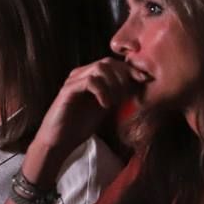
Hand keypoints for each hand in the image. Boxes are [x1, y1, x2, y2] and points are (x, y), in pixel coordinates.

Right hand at [31, 58, 146, 171]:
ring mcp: (73, 81)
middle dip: (123, 76)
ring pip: (100, 68)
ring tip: (114, 102)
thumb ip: (116, 95)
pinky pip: (90, 81)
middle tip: (127, 94)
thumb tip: (136, 85)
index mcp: (89, 77)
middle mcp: (80, 74)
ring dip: (113, 84)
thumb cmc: (79, 126)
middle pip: (107, 62)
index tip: (144, 80)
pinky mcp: (68, 90)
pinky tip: (105, 105)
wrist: (58, 142)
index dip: (130, 70)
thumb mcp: (104, 108)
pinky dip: (102, 91)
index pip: (112, 64)